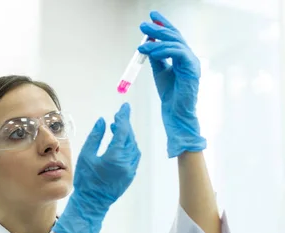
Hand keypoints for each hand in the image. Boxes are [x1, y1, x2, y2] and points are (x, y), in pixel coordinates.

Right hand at [53, 103, 140, 232]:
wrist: (92, 202)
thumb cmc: (86, 179)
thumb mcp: (86, 155)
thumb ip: (95, 137)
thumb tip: (103, 121)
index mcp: (115, 156)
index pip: (123, 131)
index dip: (124, 117)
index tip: (124, 107)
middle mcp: (127, 162)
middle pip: (130, 138)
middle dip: (125, 125)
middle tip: (118, 117)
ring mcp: (131, 169)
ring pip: (134, 147)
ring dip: (128, 136)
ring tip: (117, 129)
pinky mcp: (131, 175)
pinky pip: (134, 156)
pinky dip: (129, 146)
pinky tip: (121, 144)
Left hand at [138, 11, 206, 157]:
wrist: (176, 114)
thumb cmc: (169, 95)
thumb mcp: (160, 72)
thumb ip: (156, 58)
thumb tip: (147, 45)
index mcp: (182, 56)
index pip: (173, 36)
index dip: (164, 24)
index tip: (152, 15)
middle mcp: (189, 57)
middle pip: (174, 36)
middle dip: (158, 29)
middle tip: (143, 25)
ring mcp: (192, 62)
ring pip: (175, 43)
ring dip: (157, 40)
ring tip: (142, 42)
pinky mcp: (192, 70)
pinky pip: (178, 54)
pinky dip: (163, 51)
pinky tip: (151, 52)